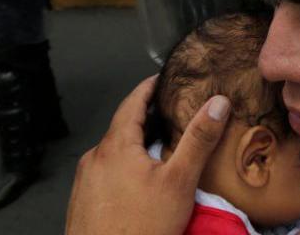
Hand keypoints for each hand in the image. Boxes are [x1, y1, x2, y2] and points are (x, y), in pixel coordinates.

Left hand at [65, 77, 231, 234]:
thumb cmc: (139, 230)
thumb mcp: (179, 181)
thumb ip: (197, 140)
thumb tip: (216, 104)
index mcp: (115, 147)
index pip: (131, 102)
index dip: (148, 88)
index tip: (160, 80)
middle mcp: (94, 160)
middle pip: (123, 129)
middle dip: (146, 121)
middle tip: (170, 116)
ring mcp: (85, 183)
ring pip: (114, 154)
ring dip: (135, 148)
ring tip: (160, 154)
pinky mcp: (83, 204)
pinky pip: (105, 175)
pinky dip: (124, 170)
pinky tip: (141, 187)